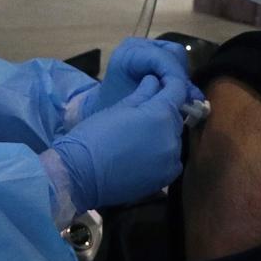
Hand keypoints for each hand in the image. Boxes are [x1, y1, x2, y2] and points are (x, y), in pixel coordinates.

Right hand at [43, 71, 190, 215]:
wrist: (81, 174)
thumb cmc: (94, 135)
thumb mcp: (118, 108)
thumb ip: (142, 94)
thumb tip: (154, 81)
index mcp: (160, 114)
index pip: (178, 90)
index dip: (171, 84)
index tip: (161, 84)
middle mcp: (172, 137)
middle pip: (176, 117)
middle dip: (164, 112)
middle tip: (143, 114)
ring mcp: (170, 160)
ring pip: (174, 140)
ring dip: (163, 135)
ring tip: (139, 139)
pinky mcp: (165, 179)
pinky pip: (171, 161)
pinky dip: (163, 156)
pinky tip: (143, 156)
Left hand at [68, 37, 201, 124]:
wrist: (102, 107)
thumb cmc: (115, 107)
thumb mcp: (139, 104)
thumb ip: (165, 97)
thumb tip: (196, 98)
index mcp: (128, 54)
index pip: (162, 57)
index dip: (176, 76)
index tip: (186, 97)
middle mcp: (137, 45)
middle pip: (173, 53)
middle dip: (181, 77)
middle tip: (186, 99)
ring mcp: (145, 47)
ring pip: (177, 57)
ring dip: (181, 77)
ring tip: (182, 98)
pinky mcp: (152, 54)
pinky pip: (174, 61)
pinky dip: (178, 77)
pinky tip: (178, 94)